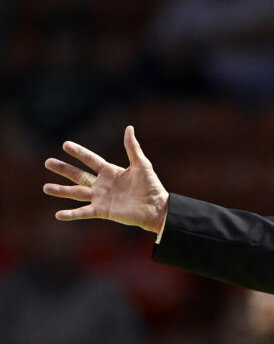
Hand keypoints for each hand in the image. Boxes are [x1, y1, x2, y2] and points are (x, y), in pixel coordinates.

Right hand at [43, 126, 169, 233]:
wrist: (157, 207)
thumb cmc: (152, 186)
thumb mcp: (142, 164)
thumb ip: (132, 147)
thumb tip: (129, 128)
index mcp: (111, 172)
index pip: (91, 160)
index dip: (79, 152)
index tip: (66, 144)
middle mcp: (103, 184)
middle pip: (78, 175)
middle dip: (63, 169)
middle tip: (47, 162)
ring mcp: (101, 198)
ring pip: (76, 193)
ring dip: (61, 191)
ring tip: (46, 188)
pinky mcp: (102, 211)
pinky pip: (84, 212)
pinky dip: (71, 214)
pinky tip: (59, 215)